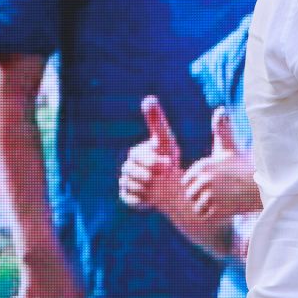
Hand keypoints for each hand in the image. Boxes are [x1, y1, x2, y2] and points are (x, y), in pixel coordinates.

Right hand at [118, 96, 185, 213]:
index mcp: (135, 154)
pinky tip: (155, 195)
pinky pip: (133, 199)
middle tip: (167, 177)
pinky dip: (146, 199)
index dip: (154, 162)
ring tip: (162, 185)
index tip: (169, 165)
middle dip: (154, 176)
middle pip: (137, 173)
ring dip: (152, 187)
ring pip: (136, 186)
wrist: (172, 184)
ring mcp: (125, 182)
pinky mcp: (126, 197)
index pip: (139, 156)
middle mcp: (127, 167)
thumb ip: (156, 121)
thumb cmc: (169, 158)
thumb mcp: (166, 140)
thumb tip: (148, 98)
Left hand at [182, 108, 257, 217]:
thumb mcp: (231, 147)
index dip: (198, 184)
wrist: (264, 184)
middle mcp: (204, 179)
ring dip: (208, 207)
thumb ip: (221, 130)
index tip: (214, 182)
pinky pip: (206, 216)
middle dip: (202, 197)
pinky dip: (215, 215)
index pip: (187, 181)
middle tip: (221, 193)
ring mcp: (211, 194)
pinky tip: (227, 207)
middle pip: (190, 195)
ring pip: (197, 206)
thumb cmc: (244, 166)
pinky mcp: (218, 208)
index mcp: (203, 165)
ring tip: (224, 199)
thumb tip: (221, 110)